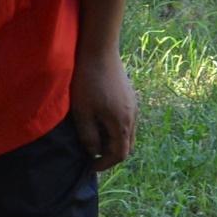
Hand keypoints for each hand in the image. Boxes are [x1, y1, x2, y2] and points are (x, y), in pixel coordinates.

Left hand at [70, 51, 138, 170]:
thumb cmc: (87, 81)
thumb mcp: (82, 112)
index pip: (120, 155)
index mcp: (122, 124)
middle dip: (112, 154)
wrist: (99, 50)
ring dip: (115, 140)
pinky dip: (117, 128)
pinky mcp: (130, 95)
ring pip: (128, 132)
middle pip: (127, 145)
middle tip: (94, 155)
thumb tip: (94, 152)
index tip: (91, 166)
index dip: (105, 164)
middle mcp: (133, 116)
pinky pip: (128, 120)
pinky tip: (102, 120)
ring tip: (96, 138)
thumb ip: (89, 136)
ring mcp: (134, 105)